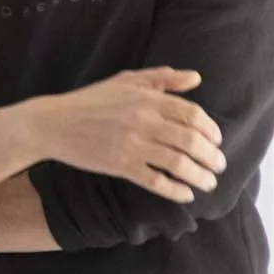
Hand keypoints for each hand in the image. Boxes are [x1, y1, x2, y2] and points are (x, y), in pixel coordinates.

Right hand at [31, 68, 225, 202]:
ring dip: (200, 176)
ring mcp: (132, 144)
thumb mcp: (126, 80)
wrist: (54, 123)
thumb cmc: (91, 100)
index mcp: (147, 98)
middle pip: (191, 140)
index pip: (192, 114)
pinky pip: (155, 181)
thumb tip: (196, 79)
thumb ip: (162, 78)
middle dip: (212, 156)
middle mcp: (143, 121)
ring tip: (209, 183)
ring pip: (178, 163)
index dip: (211, 129)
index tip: (217, 140)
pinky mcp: (120, 165)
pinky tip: (185, 195)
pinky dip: (175, 190)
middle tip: (219, 165)